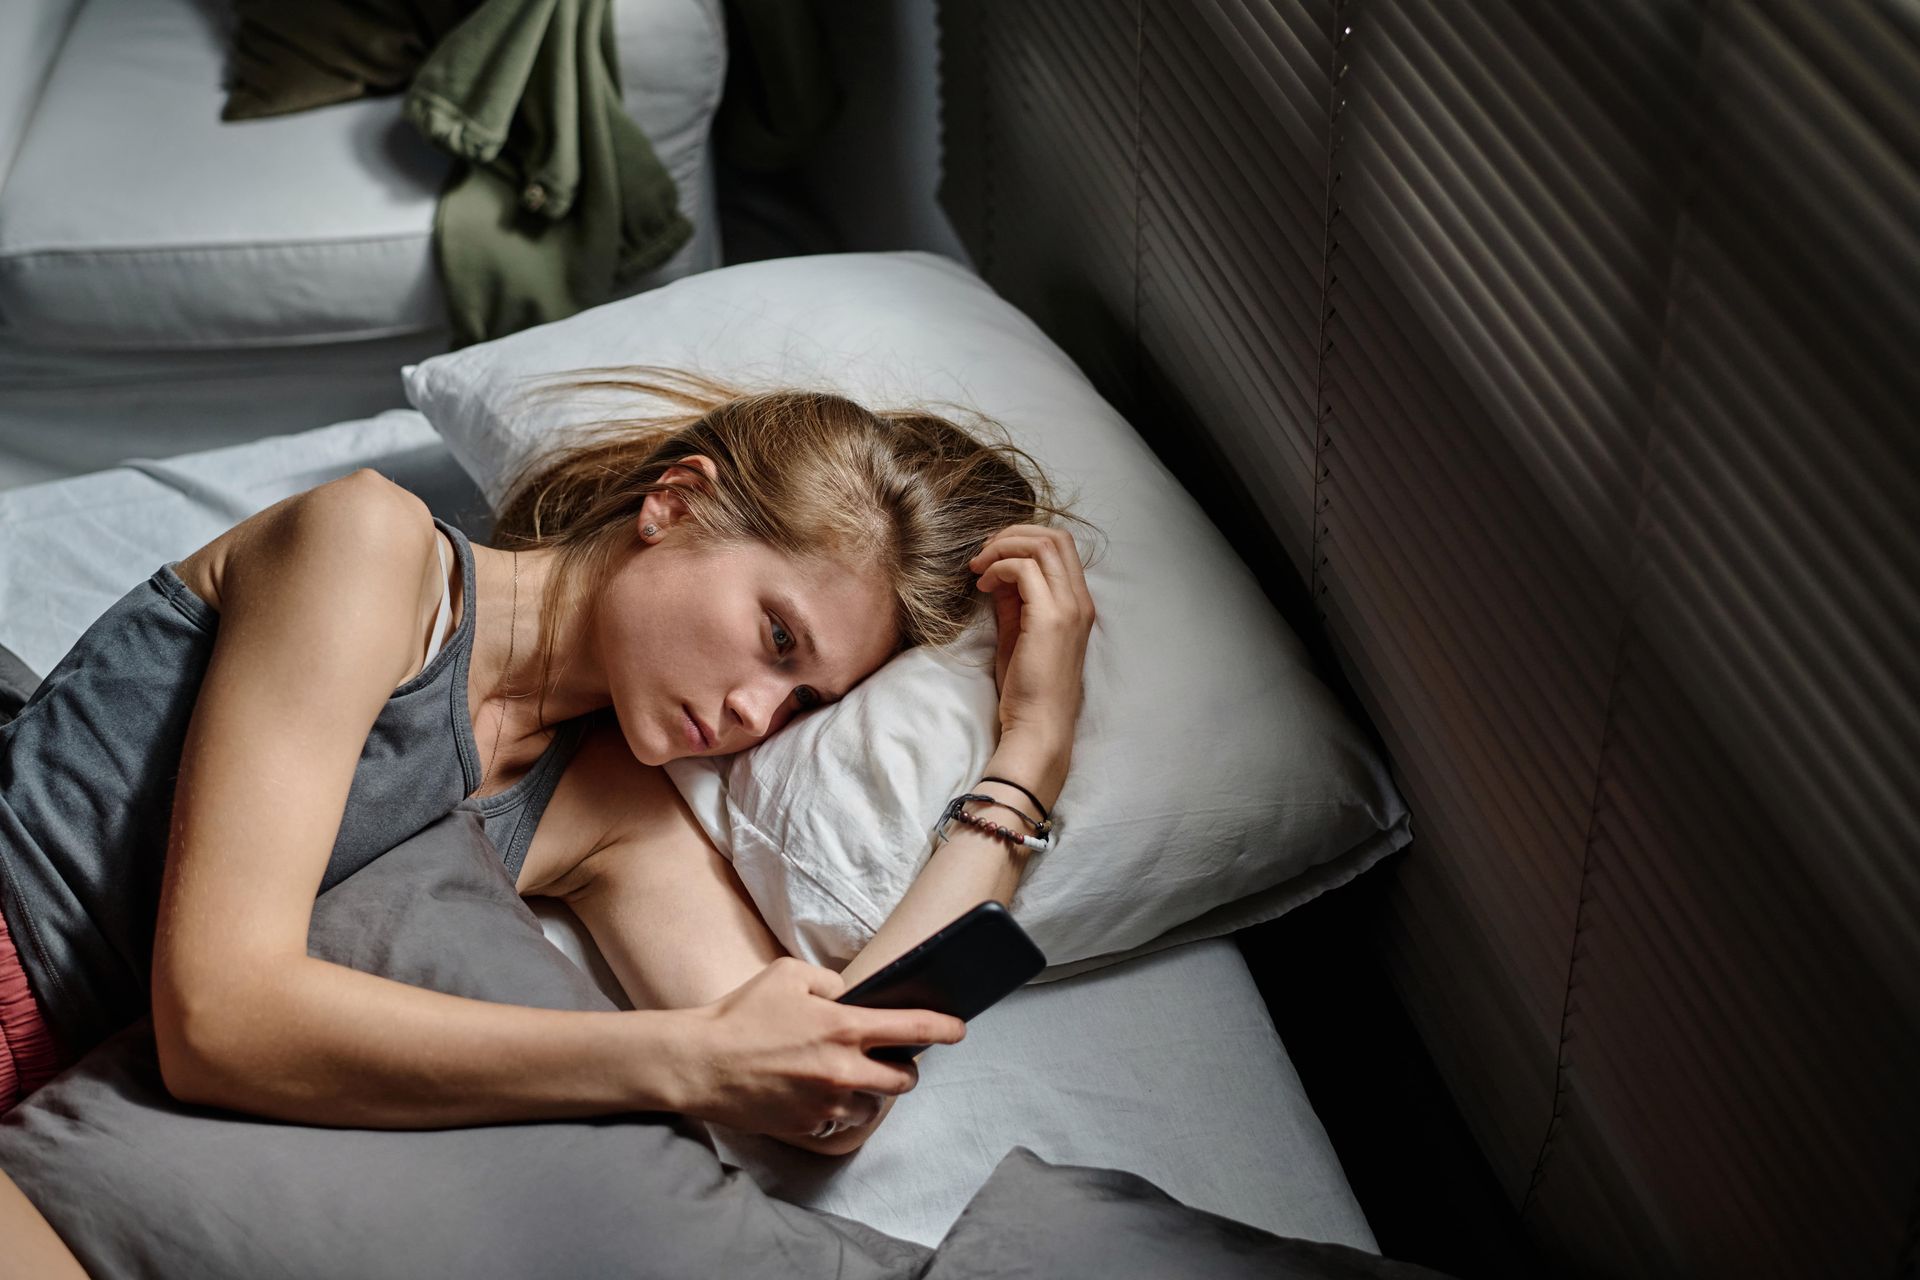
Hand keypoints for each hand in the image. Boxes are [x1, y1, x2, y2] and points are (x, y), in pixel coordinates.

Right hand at [676, 957, 964, 1140]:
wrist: (700, 1063)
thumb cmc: (742, 1013)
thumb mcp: (789, 975)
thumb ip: (831, 983)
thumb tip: (851, 996)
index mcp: (844, 1026)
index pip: (914, 1029)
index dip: (945, 1029)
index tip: (959, 1030)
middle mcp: (844, 1068)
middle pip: (904, 1080)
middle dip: (905, 1069)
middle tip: (891, 1059)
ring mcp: (827, 1102)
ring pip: (873, 1106)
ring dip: (868, 1094)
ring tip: (845, 1077)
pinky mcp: (808, 1126)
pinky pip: (838, 1122)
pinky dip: (836, 1109)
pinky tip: (814, 1093)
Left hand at [969, 523, 1096, 757]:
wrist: (1038, 726)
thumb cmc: (1028, 687)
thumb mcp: (1020, 632)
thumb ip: (1015, 600)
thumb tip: (996, 572)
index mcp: (1078, 604)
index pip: (1061, 547)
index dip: (1024, 539)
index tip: (993, 555)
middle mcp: (1080, 601)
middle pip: (1056, 537)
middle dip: (1014, 534)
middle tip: (984, 552)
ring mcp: (1069, 608)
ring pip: (1042, 545)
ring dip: (1003, 547)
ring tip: (979, 567)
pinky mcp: (1050, 618)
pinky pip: (1023, 569)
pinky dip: (998, 568)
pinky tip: (982, 586)